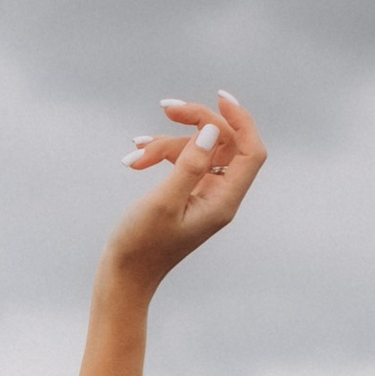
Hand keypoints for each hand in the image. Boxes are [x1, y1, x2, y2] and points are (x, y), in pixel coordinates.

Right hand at [108, 92, 267, 285]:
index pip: (250, 152)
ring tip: (136, 153)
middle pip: (223, 144)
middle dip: (195, 123)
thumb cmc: (141, 246)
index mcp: (224, 201)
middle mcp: (220, 197)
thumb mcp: (164, 201)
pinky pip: (182, 163)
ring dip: (166, 144)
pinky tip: (136, 158)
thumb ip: (190, 164)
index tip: (218, 98)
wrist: (123, 277)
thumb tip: (212, 130)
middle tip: (166, 108)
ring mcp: (203, 197)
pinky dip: (161, 156)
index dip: (240, 121)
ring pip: (196, 151)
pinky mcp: (185, 196)